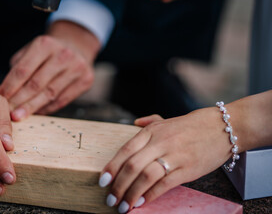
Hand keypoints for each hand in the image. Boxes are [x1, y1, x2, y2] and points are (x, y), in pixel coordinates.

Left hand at [0, 21, 99, 120]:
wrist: (78, 46)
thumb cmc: (49, 51)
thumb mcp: (32, 49)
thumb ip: (19, 66)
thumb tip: (6, 93)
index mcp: (45, 44)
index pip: (23, 70)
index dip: (10, 86)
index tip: (0, 98)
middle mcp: (63, 54)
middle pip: (36, 84)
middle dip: (20, 101)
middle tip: (8, 113)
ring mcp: (77, 68)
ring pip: (50, 94)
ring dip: (32, 107)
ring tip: (20, 116)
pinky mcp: (86, 80)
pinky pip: (62, 100)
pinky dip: (48, 108)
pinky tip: (37, 113)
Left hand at [99, 108, 233, 212]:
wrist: (222, 127)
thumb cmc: (191, 126)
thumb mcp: (167, 120)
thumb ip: (149, 122)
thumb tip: (134, 123)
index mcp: (151, 131)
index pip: (125, 150)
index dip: (112, 167)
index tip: (102, 181)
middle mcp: (160, 142)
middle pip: (132, 166)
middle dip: (118, 185)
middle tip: (110, 199)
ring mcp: (174, 156)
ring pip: (146, 177)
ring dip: (131, 194)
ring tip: (123, 206)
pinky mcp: (187, 169)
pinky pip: (164, 185)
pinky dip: (150, 196)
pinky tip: (141, 203)